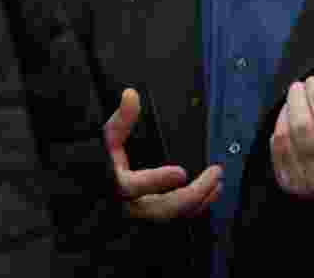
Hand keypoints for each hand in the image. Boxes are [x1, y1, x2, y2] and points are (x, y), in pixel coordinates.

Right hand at [105, 88, 222, 220]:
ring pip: (172, 217)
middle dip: (193, 194)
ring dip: (200, 202)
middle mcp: (128, 206)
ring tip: (217, 183)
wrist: (96, 193)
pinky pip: (177, 218)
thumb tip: (131, 94)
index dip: (157, 181)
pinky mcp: (153, 220)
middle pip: (161, 209)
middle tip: (214, 174)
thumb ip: (121, 120)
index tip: (180, 172)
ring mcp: (141, 217)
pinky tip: (209, 193)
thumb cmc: (101, 166)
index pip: (132, 187)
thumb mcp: (106, 140)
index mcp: (114, 184)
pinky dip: (195, 208)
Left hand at [270, 76, 313, 202]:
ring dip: (285, 112)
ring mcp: (304, 185)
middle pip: (303, 128)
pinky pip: (276, 151)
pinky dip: (277, 130)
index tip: (313, 82)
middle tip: (297, 86)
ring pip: (285, 138)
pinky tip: (283, 120)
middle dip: (298, 100)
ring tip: (291, 100)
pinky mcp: (288, 187)